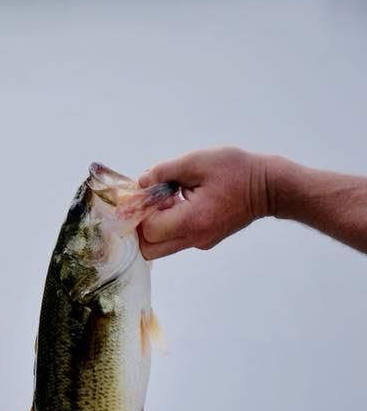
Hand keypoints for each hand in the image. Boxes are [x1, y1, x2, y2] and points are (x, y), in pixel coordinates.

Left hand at [137, 147, 271, 258]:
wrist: (268, 188)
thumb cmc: (237, 171)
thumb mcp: (197, 161)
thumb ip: (164, 172)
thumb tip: (141, 182)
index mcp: (193, 221)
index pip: (149, 231)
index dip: (142, 211)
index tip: (151, 192)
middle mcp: (195, 239)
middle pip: (149, 249)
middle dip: (143, 226)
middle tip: (155, 201)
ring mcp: (200, 243)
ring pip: (160, 247)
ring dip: (156, 225)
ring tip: (171, 198)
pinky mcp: (204, 240)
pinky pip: (176, 238)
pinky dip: (170, 223)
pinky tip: (183, 200)